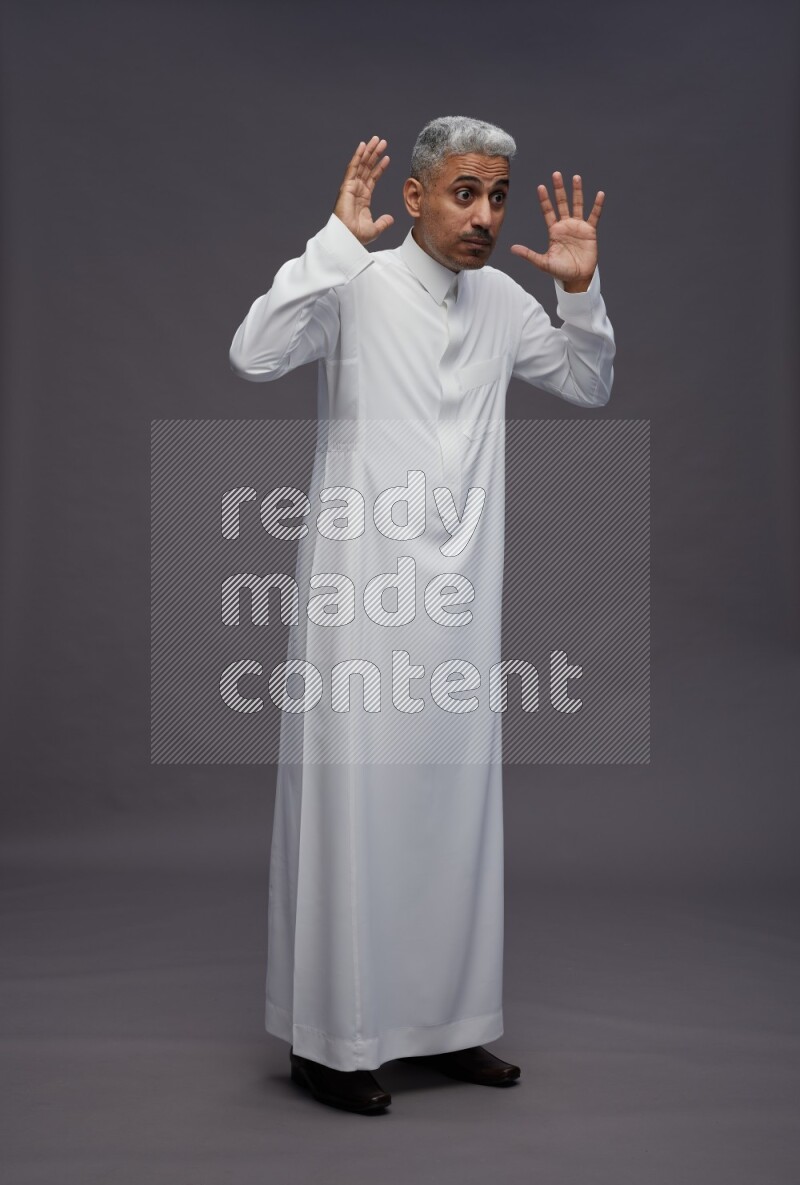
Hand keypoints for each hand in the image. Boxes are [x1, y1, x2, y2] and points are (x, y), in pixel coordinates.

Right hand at [333, 136, 394, 245]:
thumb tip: (391, 219)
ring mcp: (351, 186)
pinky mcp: (346, 186)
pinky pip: (353, 168)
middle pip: (367, 167)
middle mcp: (357, 190)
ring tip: (377, 139)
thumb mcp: (375, 229)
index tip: (387, 157)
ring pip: (361, 164)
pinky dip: (358, 156)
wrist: (347, 238)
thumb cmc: (357, 236)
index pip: (373, 178)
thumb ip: (383, 222)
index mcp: (363, 198)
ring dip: (369, 151)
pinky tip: (363, 145)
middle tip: (382, 141)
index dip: (380, 167)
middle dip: (375, 154)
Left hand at [510, 172, 604, 291]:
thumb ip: (529, 254)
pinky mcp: (590, 231)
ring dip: (576, 192)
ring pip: (577, 205)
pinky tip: (599, 194)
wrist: (577, 278)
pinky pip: (594, 215)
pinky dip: (597, 205)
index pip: (548, 211)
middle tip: (556, 174)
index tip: (540, 187)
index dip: (545, 200)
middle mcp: (565, 225)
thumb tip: (512, 249)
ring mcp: (578, 227)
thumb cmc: (560, 271)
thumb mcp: (543, 262)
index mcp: (554, 231)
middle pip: (561, 203)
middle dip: (559, 189)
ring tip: (576, 177)